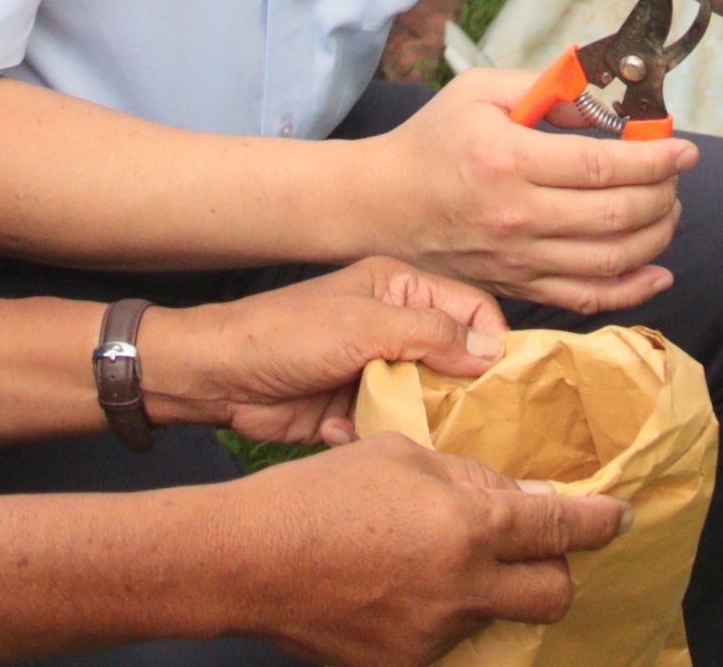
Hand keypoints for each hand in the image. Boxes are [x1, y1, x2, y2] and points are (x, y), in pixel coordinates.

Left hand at [145, 258, 506, 446]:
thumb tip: (491, 353)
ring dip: (426, 418)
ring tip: (422, 433)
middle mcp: (395, 326)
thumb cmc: (285, 336)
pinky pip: (397, 427)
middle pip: (457, 359)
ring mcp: (377, 369)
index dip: (493, 343)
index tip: (504, 382)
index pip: (471, 310)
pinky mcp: (358, 408)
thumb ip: (431, 335)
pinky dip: (388, 435)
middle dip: (465, 390)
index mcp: (399, 288)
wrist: (218, 378)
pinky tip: (359, 433)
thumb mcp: (364, 326)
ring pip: (430, 399)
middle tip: (475, 420)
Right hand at [245, 436, 624, 666]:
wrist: (250, 561)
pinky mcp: (406, 665)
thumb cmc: (319, 494)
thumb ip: (467, 478)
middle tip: (534, 546)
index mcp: (467, 526)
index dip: (597, 521)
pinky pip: (446, 636)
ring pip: (494, 612)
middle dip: (557, 568)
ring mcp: (436, 635)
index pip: (559, 526)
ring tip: (430, 557)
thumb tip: (513, 496)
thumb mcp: (400, 456)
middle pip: (552, 593)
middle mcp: (464, 588)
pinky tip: (398, 586)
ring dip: (485, 586)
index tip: (618, 517)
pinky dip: (440, 610)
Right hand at [357, 69, 692, 312]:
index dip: (656, 158)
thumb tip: (604, 104)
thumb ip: (546, 88)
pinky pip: (586, 299)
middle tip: (677, 175)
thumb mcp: (480, 91)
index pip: (603, 166)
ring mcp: (518, 259)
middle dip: (664, 193)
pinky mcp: (517, 287)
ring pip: (610, 260)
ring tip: (669, 210)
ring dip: (657, 235)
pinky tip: (660, 273)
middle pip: (616, 214)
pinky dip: (632, 291)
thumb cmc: (431, 141)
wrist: (379, 204)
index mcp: (508, 159)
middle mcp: (516, 216)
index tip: (685, 149)